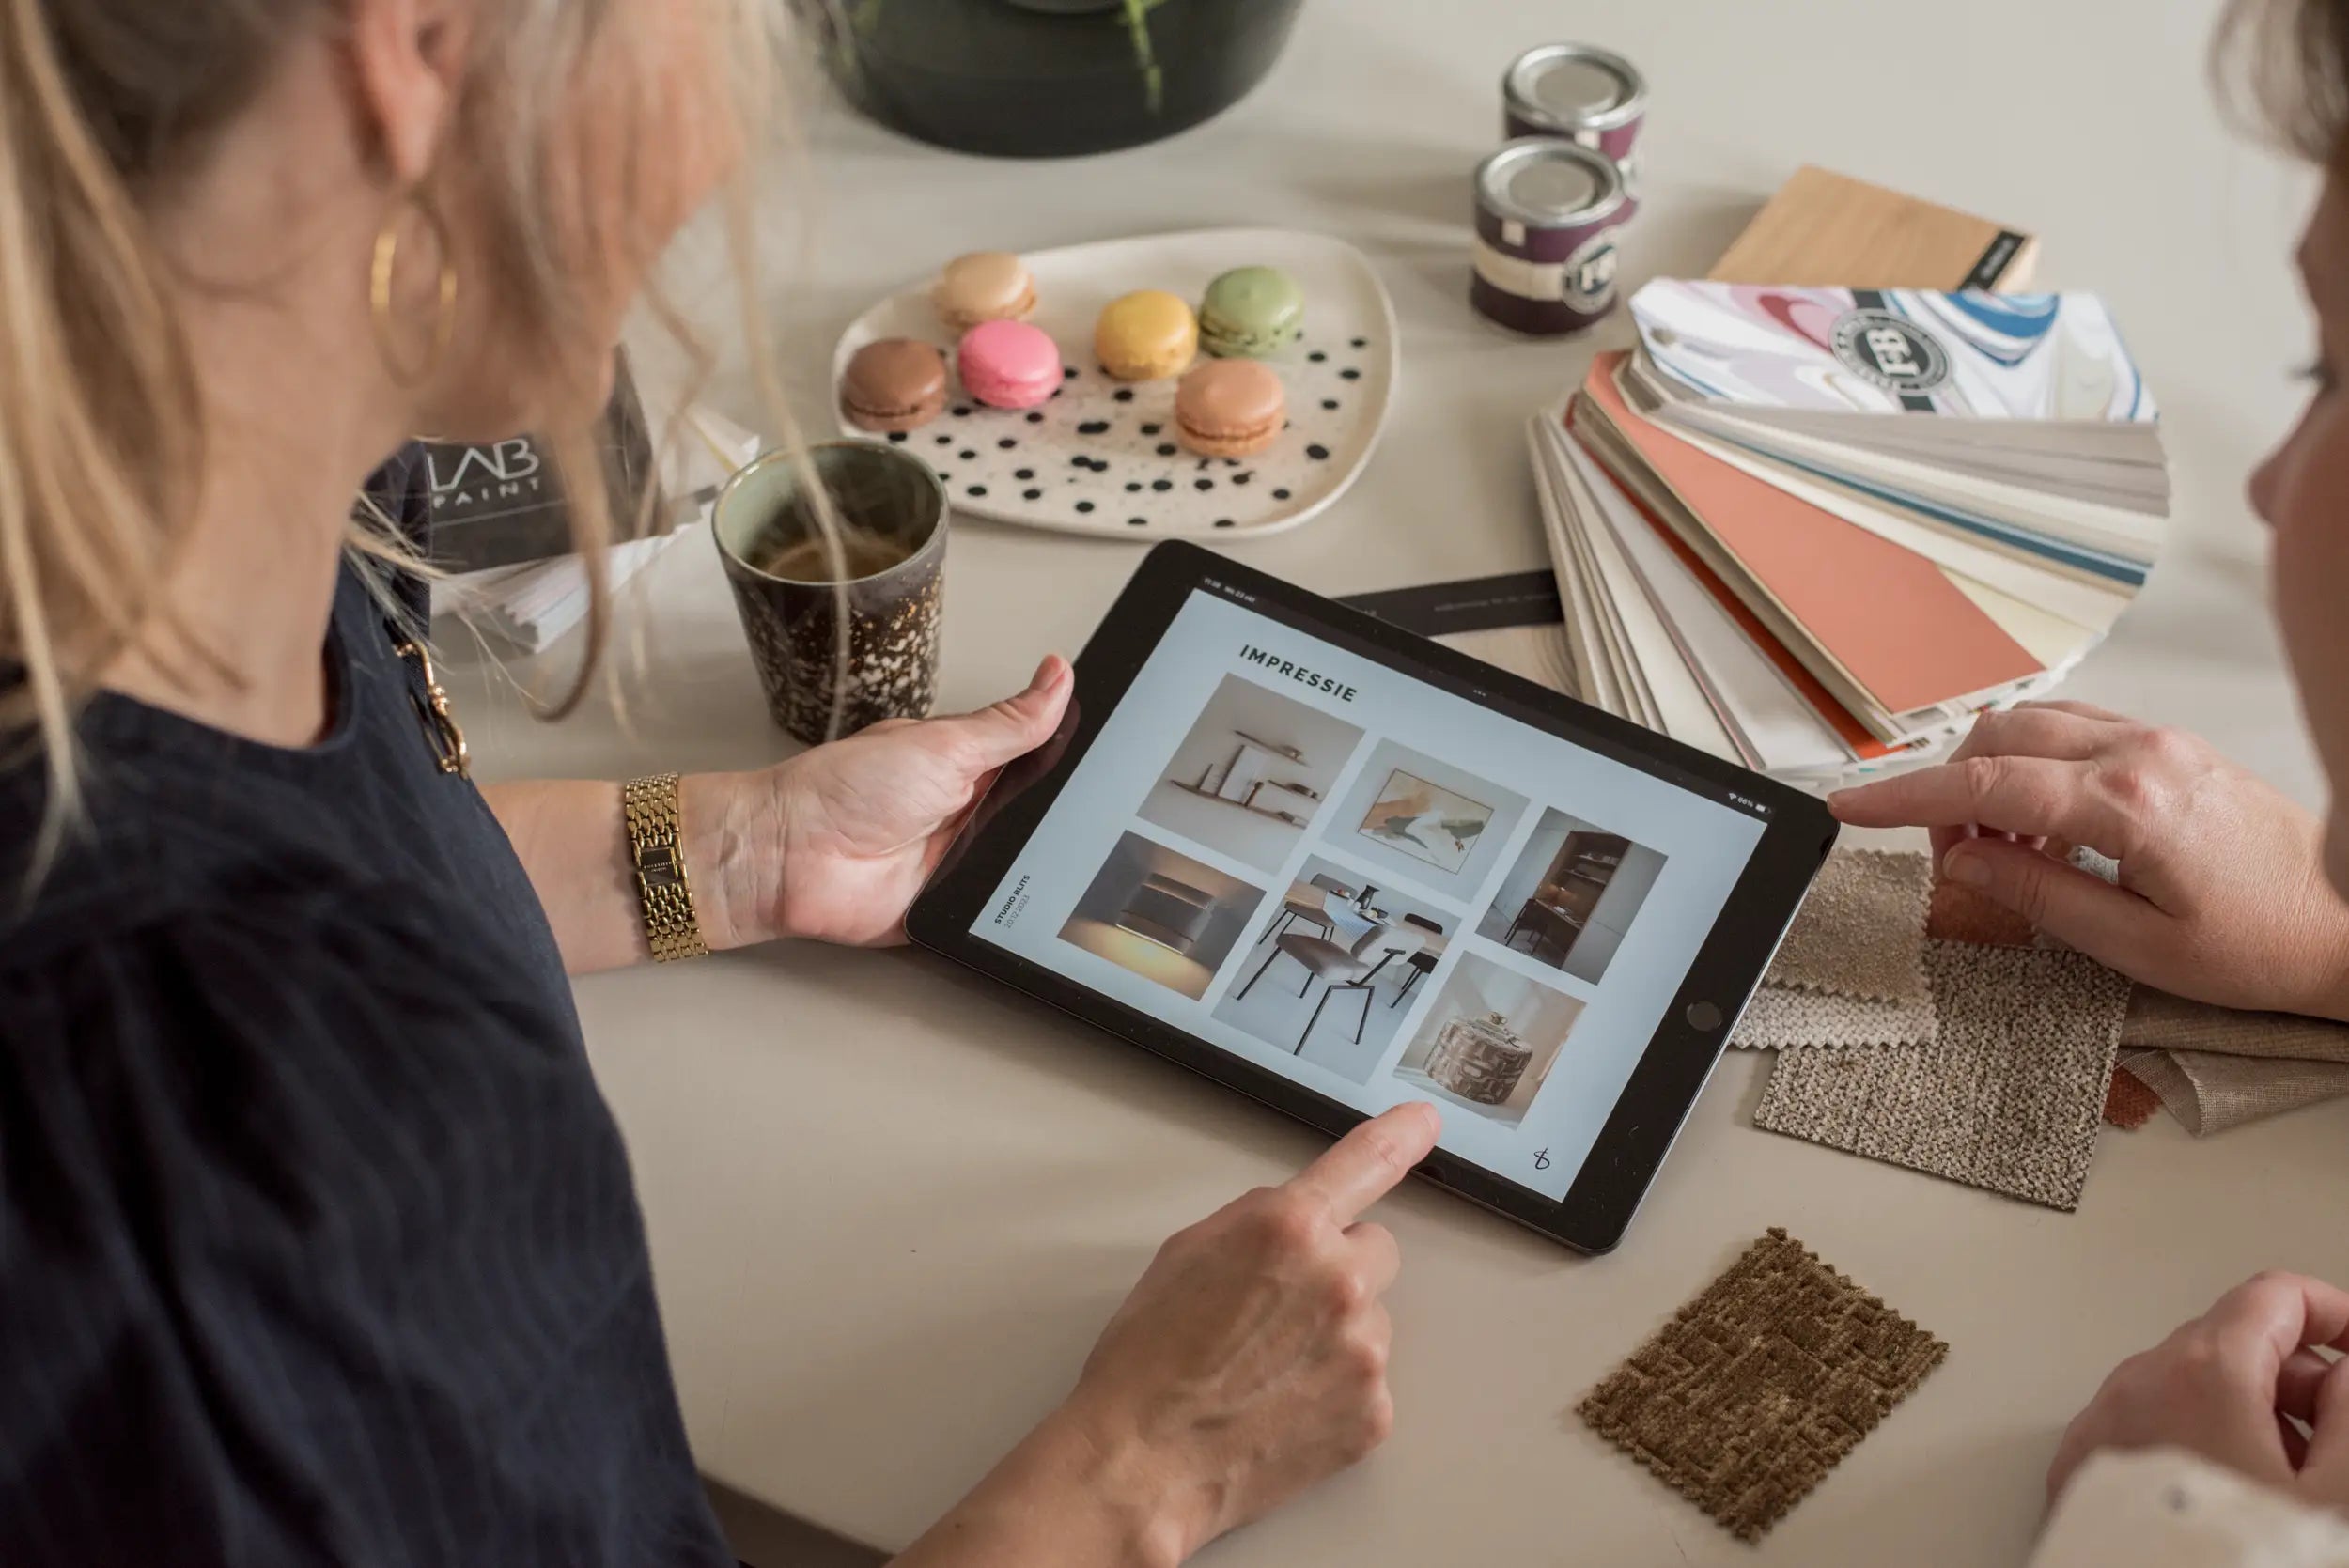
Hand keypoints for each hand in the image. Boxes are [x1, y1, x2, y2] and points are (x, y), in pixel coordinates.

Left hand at [695, 656, 1071, 948]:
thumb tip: (1059, 676)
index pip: (1042, 757)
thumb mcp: (943, 745)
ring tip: (1029, 851)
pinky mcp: (953, 907)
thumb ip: (1008, 723)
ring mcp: (963, 860)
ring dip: (1036, 864)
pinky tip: (1012, 895)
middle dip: (1063, 817)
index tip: (1116, 751)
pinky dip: (1007, 907)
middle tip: (1075, 811)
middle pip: (1042, 815)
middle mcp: (972, 810)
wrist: (792, 858)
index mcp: (972, 762)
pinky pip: (996, 912)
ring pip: (1028, 866)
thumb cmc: (843, 790)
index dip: (1076, 756)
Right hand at [1052, 1103, 1440, 1562]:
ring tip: (1267, 1370)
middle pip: (1375, 1251)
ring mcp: (1363, 1352)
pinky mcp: (1374, 1413)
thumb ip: (1257, 1220)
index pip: (1365, 1164)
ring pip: (1371, 1320)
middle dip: (1339, 1269)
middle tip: (1279, 1310)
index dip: (1400, 1136)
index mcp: (1288, 1229)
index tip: (1424, 1123)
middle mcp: (1340, 1283)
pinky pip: (1368, 1381)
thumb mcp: (1186, 1254)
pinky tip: (1282, 1406)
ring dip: (1336, 1335)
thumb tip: (1297, 1218)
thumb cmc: (1148, 1361)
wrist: (1142, 1463)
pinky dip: (1335, 1390)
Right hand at [1829, 702, 2348, 1017]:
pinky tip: (2047, 825)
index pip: (1983, 784)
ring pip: (2032, 723)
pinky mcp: (2170, 747)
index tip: (1851, 806)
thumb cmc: (2263, 945)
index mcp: (2127, 803)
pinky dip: (2033, 765)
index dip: (1903, 796)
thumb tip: (1964, 861)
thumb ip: (2039, 895)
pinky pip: (2073, 730)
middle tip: (1956, 862)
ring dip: (1989, 774)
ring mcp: (2158, 742)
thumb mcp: (2138, 947)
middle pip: (1997, 736)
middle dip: (1949, 791)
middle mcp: (2141, 753)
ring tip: (2002, 847)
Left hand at [2049, 1272, 2348, 1513]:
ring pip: (2183, 1385)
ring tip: (2285, 1481)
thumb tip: (2344, 1371)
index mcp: (2203, 1373)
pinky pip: (2144, 1427)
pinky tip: (2229, 1498)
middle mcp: (2137, 1384)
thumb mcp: (2337, 1490)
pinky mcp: (2079, 1472)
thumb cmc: (2246, 1565)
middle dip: (2292, 1374)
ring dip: (2243, 1411)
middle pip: (2226, 1340)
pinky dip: (2191, 1439)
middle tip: (2335, 1431)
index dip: (2330, 1312)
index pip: (2270, 1296)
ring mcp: (2100, 1428)